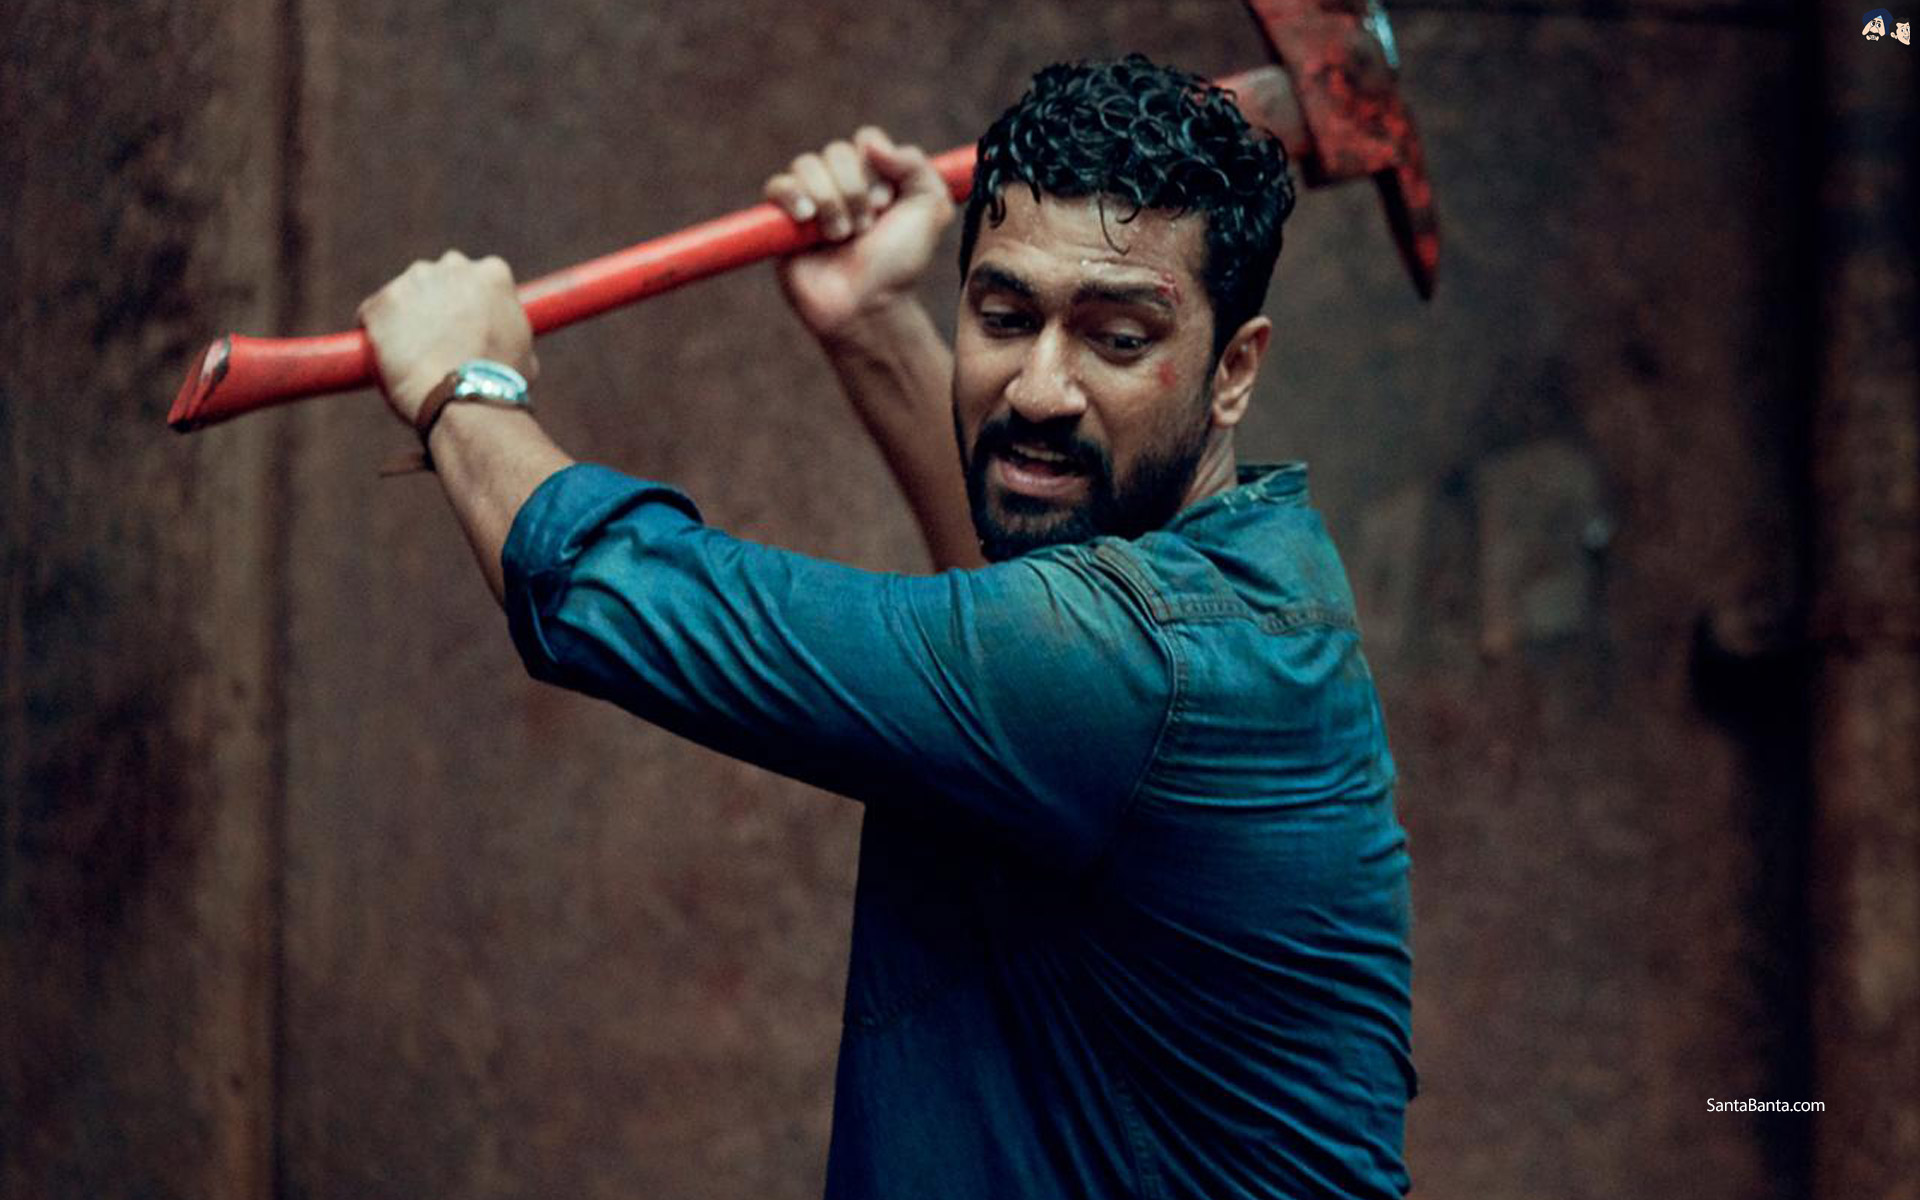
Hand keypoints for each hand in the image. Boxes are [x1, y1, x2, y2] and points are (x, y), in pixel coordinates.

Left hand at [356, 250, 538, 424]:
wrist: (466, 396)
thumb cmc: (501, 382)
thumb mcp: (522, 348)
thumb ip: (506, 331)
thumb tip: (500, 342)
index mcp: (492, 273)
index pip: (476, 278)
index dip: (471, 304)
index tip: (466, 326)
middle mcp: (452, 266)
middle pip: (437, 278)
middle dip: (436, 302)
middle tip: (438, 339)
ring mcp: (412, 281)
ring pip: (404, 296)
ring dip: (406, 317)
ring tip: (414, 356)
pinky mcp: (380, 303)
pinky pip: (373, 316)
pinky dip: (377, 334)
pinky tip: (388, 361)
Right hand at [764, 127, 955, 341]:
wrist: (868, 305)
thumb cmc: (899, 264)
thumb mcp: (930, 209)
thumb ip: (916, 165)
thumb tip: (872, 145)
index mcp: (876, 177)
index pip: (866, 140)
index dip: (875, 167)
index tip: (886, 203)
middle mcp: (842, 184)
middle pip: (837, 151)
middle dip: (854, 190)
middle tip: (865, 228)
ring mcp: (811, 201)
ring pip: (807, 165)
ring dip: (830, 200)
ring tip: (841, 236)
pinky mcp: (781, 221)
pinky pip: (776, 186)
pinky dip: (792, 196)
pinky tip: (807, 219)